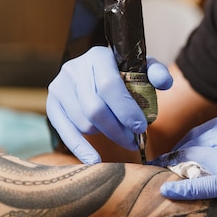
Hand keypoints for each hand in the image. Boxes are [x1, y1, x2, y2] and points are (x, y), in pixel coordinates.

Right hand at [46, 46, 172, 163]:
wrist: (95, 73)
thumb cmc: (123, 75)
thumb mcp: (141, 69)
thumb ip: (155, 73)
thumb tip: (164, 82)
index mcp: (98, 56)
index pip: (109, 86)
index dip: (126, 110)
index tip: (141, 127)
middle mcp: (74, 68)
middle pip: (95, 109)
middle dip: (117, 129)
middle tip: (132, 139)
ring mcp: (60, 86)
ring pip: (83, 122)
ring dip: (104, 134)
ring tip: (119, 135)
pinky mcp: (52, 104)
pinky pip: (65, 132)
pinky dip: (80, 148)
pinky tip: (94, 160)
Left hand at [151, 111, 216, 211]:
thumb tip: (204, 156)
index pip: (195, 136)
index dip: (178, 152)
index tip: (167, 164)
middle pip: (190, 150)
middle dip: (172, 165)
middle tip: (156, 178)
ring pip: (194, 165)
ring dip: (177, 176)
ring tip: (160, 186)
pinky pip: (206, 183)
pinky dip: (185, 189)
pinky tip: (168, 193)